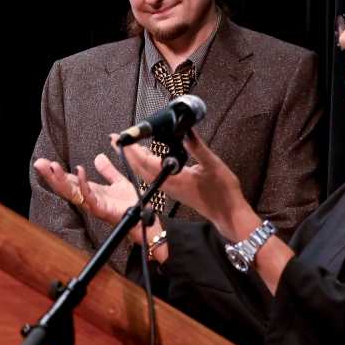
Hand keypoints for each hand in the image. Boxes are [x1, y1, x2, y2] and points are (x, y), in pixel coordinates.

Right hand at [34, 153, 139, 225]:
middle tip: (39, 163)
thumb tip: (98, 157)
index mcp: (90, 191)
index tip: (44, 162)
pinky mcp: (101, 209)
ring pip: (72, 192)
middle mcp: (88, 198)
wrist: (143, 217)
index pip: (69, 180)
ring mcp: (93, 204)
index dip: (56, 172)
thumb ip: (108, 170)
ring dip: (61, 179)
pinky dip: (83, 183)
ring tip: (52, 166)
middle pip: (65, 187)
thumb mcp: (118, 181)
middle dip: (51, 176)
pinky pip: (89, 196)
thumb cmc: (131, 204)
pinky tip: (79, 171)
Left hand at [117, 129, 253, 240]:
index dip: (132, 149)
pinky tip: (148, 159)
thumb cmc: (222, 193)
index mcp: (174, 179)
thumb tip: (185, 131)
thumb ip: (197, 147)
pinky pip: (154, 177)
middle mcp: (168, 186)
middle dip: (127, 153)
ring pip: (146, 174)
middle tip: (116, 139)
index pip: (146, 162)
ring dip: (135, 159)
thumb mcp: (212, 165)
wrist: (228, 214)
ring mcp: (170, 189)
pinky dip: (146, 166)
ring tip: (127, 147)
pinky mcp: (175, 191)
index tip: (122, 138)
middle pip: (140, 168)